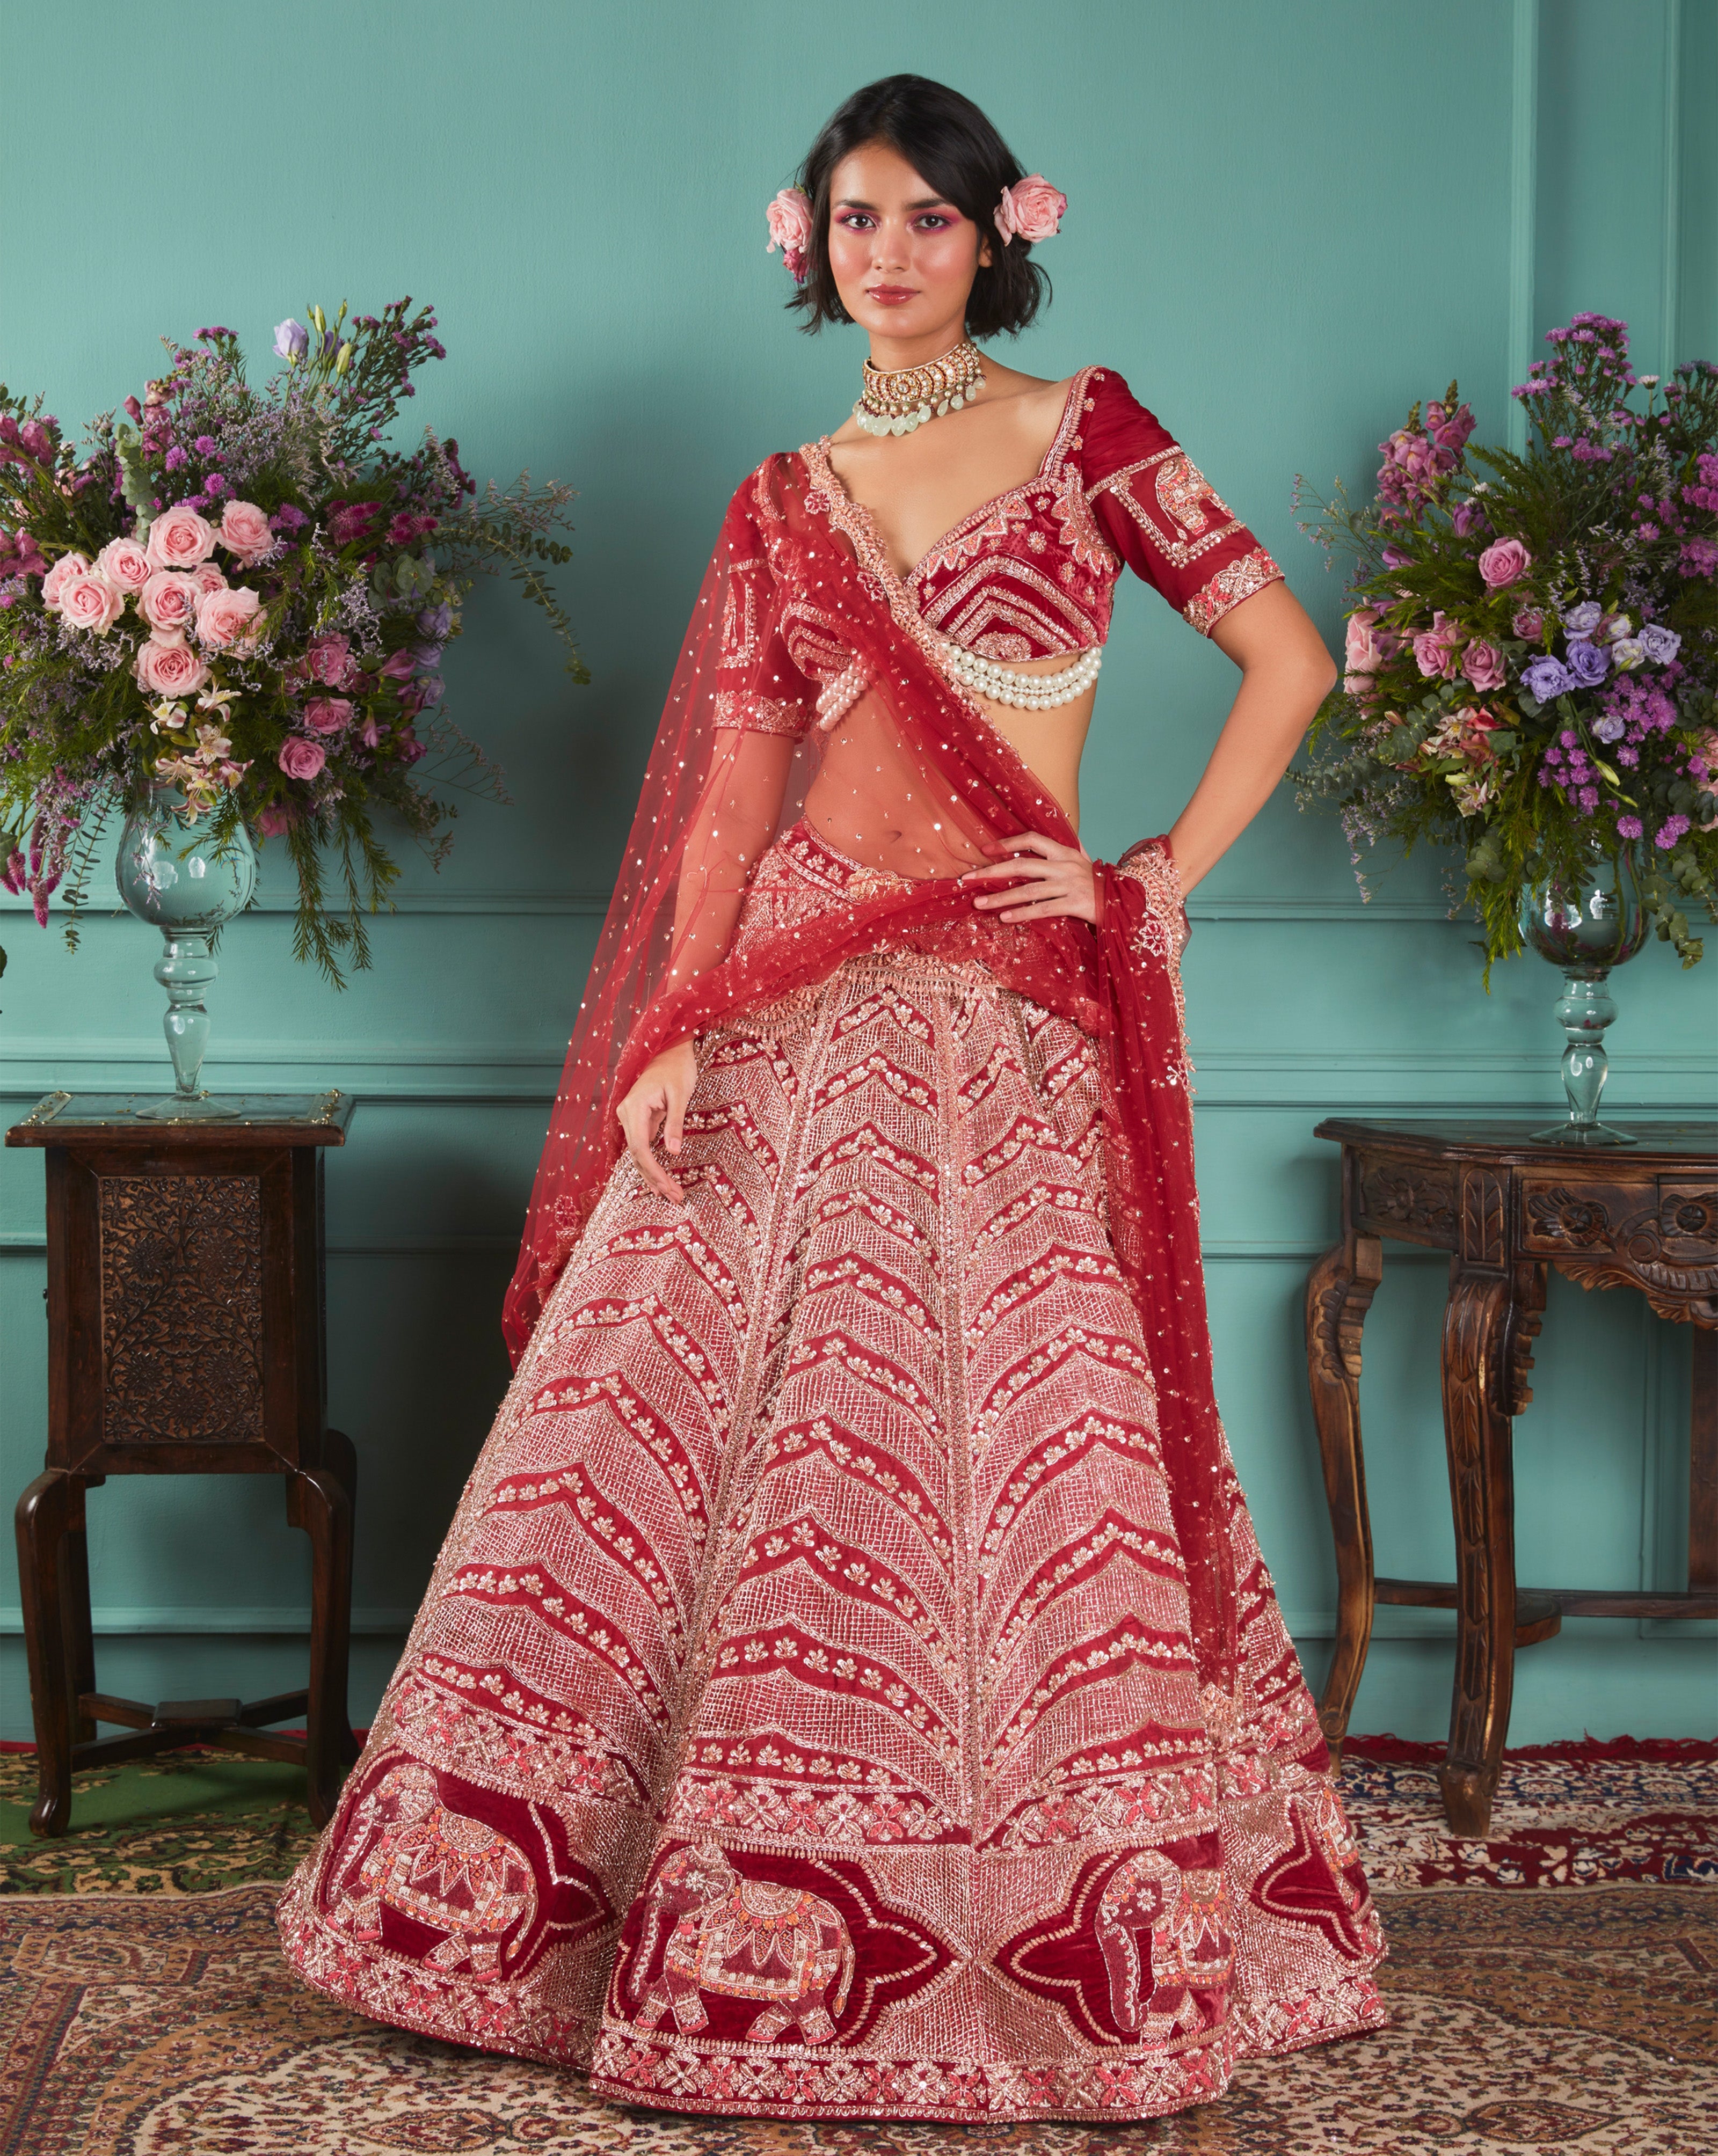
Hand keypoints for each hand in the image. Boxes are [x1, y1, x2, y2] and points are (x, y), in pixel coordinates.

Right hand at [614, 1036, 697, 1203]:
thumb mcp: (680, 1095)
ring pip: (637, 1154)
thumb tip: (673, 1152)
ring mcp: (630, 1118)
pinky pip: (641, 1147)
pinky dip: (651, 1164)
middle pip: (636, 1155)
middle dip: (654, 1178)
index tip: (667, 1186)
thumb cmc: (678, 1069)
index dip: (652, 1170)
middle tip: (675, 1197)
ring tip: (670, 1195)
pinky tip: (660, 1181)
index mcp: (634, 1108)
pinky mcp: (638, 1121)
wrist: (671, 1050)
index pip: (639, 1147)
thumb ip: (674, 1123)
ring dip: (652, 1175)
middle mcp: (626, 1114)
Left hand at [959, 830, 1097, 923]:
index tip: (985, 850)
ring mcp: (1069, 885)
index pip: (1031, 839)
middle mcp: (1064, 865)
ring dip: (1000, 898)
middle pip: (1021, 866)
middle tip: (967, 879)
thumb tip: (1061, 833)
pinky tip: (1004, 917)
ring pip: (1028, 891)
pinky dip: (1021, 913)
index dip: (1007, 843)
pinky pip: (1042, 909)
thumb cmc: (1099, 882)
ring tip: (979, 903)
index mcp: (1064, 851)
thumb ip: (1071, 847)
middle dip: (991, 872)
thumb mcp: (1085, 859)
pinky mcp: (1074, 904)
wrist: (1124, 901)